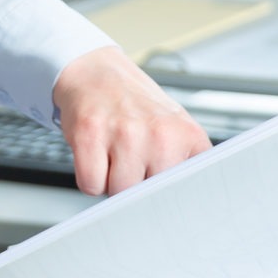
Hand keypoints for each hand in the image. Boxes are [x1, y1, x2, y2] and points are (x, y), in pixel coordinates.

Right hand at [51, 46, 210, 193]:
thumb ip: (186, 164)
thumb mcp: (176, 128)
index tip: (162, 196)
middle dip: (136, 187)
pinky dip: (89, 176)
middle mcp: (160, 133)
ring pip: (118, 192)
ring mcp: (126, 132)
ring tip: (113, 154)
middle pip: (149, 197)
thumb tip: (185, 202)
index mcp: (186, 135)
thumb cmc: (136, 107)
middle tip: (133, 161)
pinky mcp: (91, 133)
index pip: (188, 189)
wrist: (97, 75)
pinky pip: (90, 184)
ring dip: (110, 181)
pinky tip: (96, 153)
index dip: (169, 198)